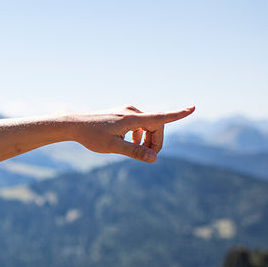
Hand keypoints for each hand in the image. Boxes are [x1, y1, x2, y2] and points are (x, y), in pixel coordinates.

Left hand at [73, 105, 194, 162]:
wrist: (74, 124)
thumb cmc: (91, 136)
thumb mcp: (112, 147)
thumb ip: (134, 152)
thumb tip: (154, 158)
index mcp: (131, 118)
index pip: (160, 117)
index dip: (178, 114)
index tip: (193, 108)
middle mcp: (132, 111)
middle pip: (156, 126)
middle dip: (155, 142)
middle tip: (147, 157)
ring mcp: (127, 111)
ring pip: (148, 126)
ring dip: (147, 139)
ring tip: (137, 150)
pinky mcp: (123, 114)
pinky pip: (140, 124)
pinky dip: (139, 135)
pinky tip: (129, 142)